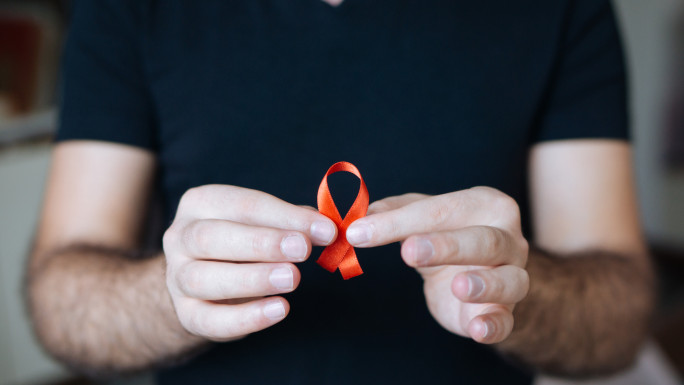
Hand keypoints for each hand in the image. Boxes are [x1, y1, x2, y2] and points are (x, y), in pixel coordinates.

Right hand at [163, 185, 336, 340]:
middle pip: (212, 237)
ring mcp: (176, 277)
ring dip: (252, 278)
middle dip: (261, 243)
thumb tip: (326, 228)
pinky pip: (210, 320)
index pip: (242, 205)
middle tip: (302, 250)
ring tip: (292, 279)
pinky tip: (280, 309)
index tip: (325, 229)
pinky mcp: (186, 314)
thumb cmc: (243, 242)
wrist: (207, 281)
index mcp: (200, 203)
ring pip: (204, 278)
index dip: (285, 216)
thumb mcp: (264, 223)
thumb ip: (293, 223)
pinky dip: (247, 317)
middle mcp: (180, 237)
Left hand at [346, 187, 528, 343]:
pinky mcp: (504, 312)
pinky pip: (506, 321)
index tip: (359, 231)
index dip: (398, 221)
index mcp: (485, 205)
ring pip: (510, 279)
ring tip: (458, 286)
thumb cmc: (448, 235)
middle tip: (408, 251)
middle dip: (446, 246)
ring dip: (485, 284)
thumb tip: (359, 216)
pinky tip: (477, 329)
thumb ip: (392, 214)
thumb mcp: (422, 218)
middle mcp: (507, 239)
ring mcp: (513, 276)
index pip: (441, 210)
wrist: (479, 273)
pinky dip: (494, 326)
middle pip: (483, 240)